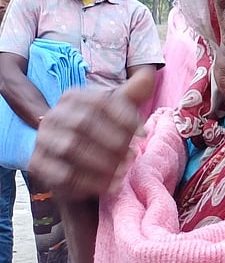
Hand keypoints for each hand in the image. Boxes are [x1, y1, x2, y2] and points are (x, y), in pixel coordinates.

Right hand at [30, 87, 142, 201]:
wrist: (79, 165)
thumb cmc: (105, 133)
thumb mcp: (120, 112)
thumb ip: (134, 94)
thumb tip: (149, 76)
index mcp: (73, 97)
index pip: (100, 101)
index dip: (125, 117)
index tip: (143, 134)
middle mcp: (54, 115)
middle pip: (84, 123)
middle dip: (114, 141)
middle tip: (134, 155)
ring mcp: (43, 139)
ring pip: (71, 148)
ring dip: (103, 162)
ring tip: (125, 170)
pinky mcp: (38, 164)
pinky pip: (62, 173)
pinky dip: (90, 181)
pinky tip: (110, 185)